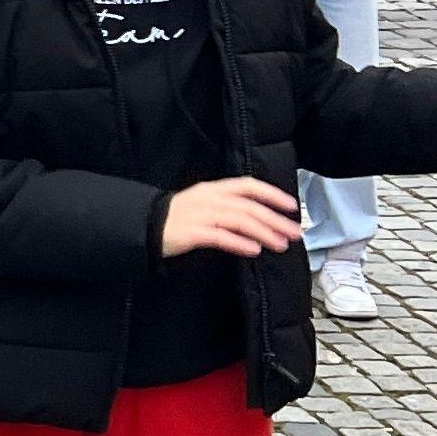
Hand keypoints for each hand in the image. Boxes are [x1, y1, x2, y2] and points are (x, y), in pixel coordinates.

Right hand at [160, 178, 305, 257]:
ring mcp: (199, 214)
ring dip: (263, 232)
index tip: (291, 206)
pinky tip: (253, 249)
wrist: (142, 226)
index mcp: (213, 189)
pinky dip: (238, 242)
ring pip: (238, 220)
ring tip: (279, 244)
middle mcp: (208, 199)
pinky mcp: (191, 232)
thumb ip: (229, 208)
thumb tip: (260, 220)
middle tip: (294, 233)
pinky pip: (219, 236)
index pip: (248, 186)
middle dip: (275, 219)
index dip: (272, 194)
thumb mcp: (204, 205)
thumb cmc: (176, 219)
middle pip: (248, 206)